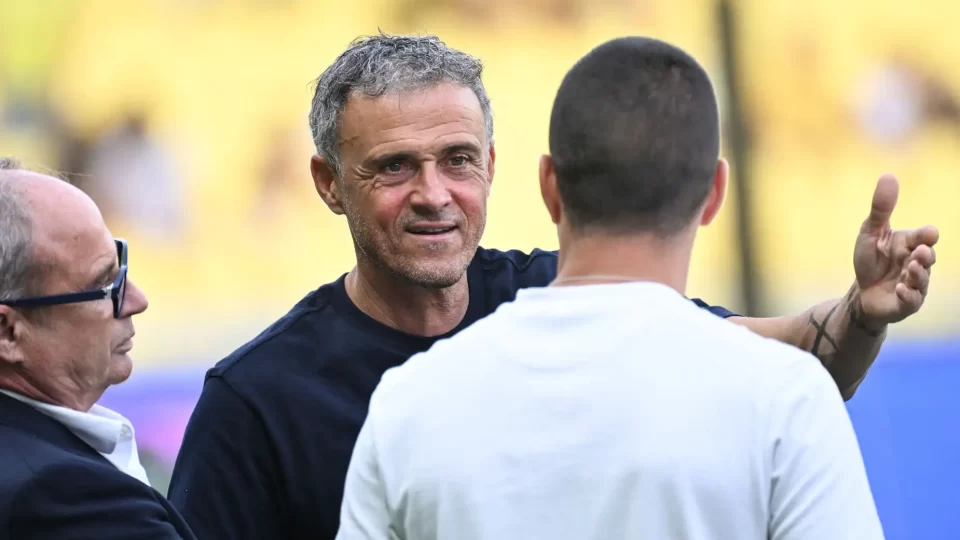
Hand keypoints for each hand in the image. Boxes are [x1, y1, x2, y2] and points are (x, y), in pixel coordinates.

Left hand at [854, 174, 938, 325]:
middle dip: (925, 255)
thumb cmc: (870, 260)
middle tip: (920, 252)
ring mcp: (915, 284)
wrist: (862, 292)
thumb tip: (889, 175)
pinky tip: (901, 289)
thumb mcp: (870, 232)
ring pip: (923, 280)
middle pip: (928, 258)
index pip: (924, 237)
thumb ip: (881, 208)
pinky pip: (913, 301)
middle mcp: (917, 263)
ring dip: (918, 274)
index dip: (926, 235)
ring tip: (910, 269)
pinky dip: (908, 295)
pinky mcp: (907, 303)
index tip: (928, 234)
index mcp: (910, 244)